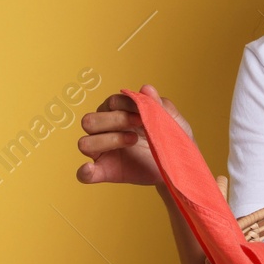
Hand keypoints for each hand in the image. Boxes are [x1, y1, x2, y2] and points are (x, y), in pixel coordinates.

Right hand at [75, 84, 192, 185]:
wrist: (179, 165)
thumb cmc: (172, 138)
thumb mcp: (171, 120)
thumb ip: (158, 104)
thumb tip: (146, 88)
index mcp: (118, 113)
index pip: (111, 102)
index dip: (126, 104)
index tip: (144, 112)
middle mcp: (105, 130)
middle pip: (90, 120)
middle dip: (114, 120)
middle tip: (138, 124)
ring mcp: (103, 152)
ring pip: (85, 143)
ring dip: (108, 140)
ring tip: (133, 140)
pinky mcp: (105, 172)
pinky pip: (84, 174)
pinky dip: (85, 171)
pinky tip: (91, 169)